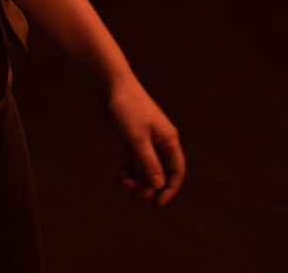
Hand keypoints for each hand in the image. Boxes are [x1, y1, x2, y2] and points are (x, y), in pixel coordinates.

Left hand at [108, 79, 184, 205]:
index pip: (176, 171)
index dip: (169, 189)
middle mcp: (162, 141)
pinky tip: (120, 173)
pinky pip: (138, 161)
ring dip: (137, 179)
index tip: (156, 203)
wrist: (111, 84)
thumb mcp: (136, 139)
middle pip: (161, 173)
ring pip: (148, 169)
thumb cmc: (126, 108)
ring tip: (121, 178)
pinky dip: (130, 170)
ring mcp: (148, 140)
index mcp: (168, 140)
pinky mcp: (135, 138)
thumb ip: (148, 163)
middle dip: (147, 185)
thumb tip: (158, 186)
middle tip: (130, 189)